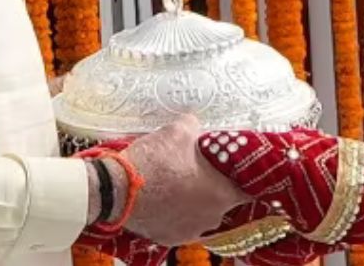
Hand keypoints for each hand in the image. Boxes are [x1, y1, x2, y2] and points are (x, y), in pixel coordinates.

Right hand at [115, 114, 247, 245]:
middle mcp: (211, 218)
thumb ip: (196, 126)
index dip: (243, 176)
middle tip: (199, 169)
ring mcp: (190, 231)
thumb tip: (196, 125)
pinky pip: (181, 223)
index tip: (237, 169)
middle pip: (222, 200)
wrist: (117, 189)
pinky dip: (176, 213)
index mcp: (222, 194)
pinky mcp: (169, 238)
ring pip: (201, 213)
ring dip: (195, 201)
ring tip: (178, 183)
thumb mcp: (180, 130)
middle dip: (214, 186)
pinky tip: (165, 198)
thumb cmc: (154, 161)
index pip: (246, 188)